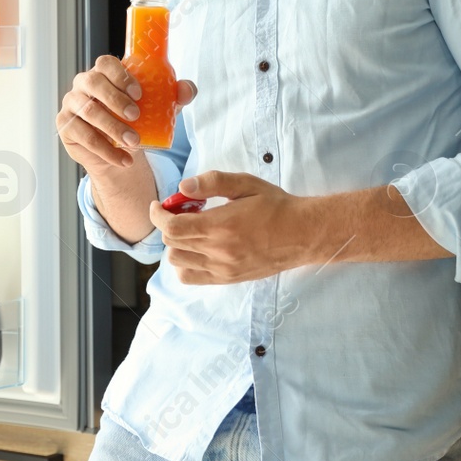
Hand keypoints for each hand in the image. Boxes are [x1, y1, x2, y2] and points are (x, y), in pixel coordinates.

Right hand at [56, 55, 196, 176]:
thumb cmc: (137, 119)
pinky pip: (83, 136)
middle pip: (93, 83)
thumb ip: (175, 95)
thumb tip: (187, 90)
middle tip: (136, 116)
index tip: (139, 93)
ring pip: (88, 111)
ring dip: (112, 127)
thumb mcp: (158, 106)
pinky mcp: (66, 127)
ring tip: (134, 142)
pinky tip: (124, 159)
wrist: (120, 151)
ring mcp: (72, 104)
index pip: (105, 63)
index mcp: (104, 72)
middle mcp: (84, 84)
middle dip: (115, 99)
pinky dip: (105, 150)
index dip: (120, 75)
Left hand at [149, 171, 320, 284]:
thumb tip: (183, 187)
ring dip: (176, 244)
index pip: (172, 227)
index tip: (159, 205)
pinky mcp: (228, 279)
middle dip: (168, 224)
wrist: (302, 234)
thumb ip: (213, 182)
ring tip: (191, 230)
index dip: (158, 214)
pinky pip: (191, 278)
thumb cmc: (275, 205)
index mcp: (221, 226)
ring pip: (177, 262)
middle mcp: (218, 252)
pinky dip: (185, 263)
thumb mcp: (246, 184)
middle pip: (172, 243)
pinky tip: (197, 248)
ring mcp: (222, 269)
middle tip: (181, 211)